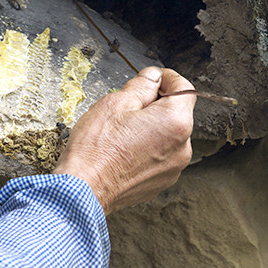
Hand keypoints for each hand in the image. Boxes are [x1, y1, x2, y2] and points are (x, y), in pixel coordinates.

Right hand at [53, 66, 194, 214]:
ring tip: (122, 133)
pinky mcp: (162, 182)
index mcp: (176, 122)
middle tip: (127, 107)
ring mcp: (174, 168)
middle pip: (176, 113)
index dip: (166, 79)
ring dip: (151, 128)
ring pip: (168, 136)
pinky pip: (160, 156)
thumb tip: (152, 77)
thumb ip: (142, 85)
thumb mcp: (116, 102)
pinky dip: (147, 149)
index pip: (184, 88)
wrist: (83, 190)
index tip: (151, 79)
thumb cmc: (97, 148)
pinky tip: (123, 150)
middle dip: (156, 105)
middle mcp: (182, 147)